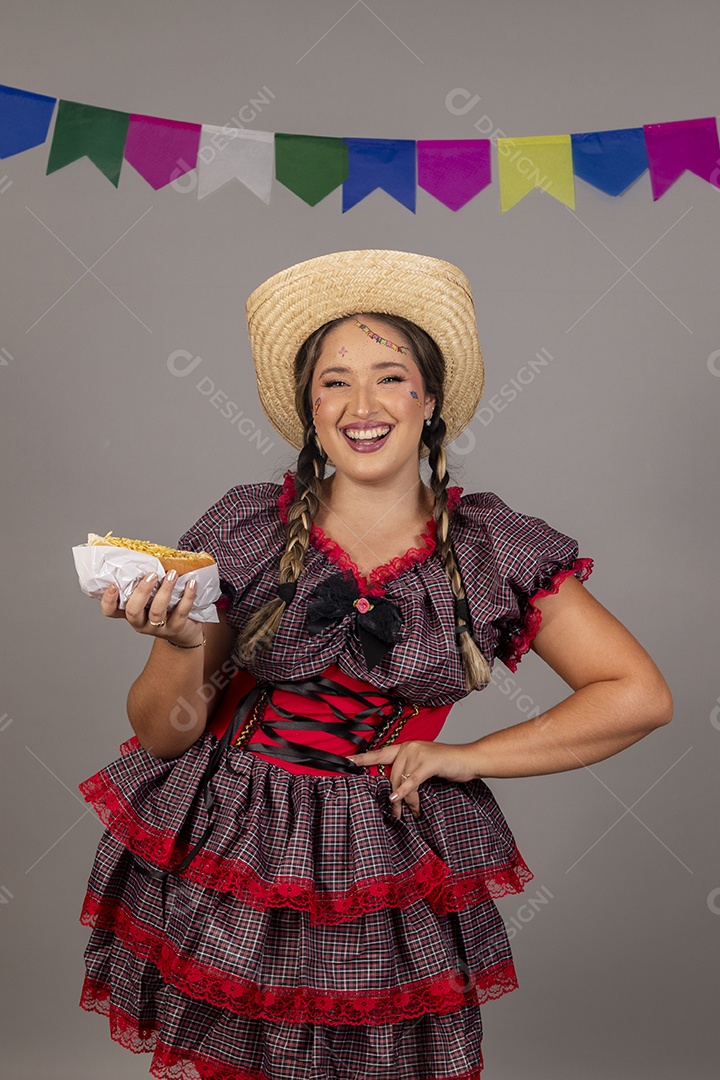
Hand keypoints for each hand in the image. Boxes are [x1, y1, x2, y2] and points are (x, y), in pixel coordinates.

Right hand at [99, 571, 203, 645]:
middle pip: (133, 611)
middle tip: (152, 575)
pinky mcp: (176, 629)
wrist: (186, 629)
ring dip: (165, 591)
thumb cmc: (166, 606)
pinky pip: (181, 612)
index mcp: (130, 612)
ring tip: (172, 574)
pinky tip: (191, 583)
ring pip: (157, 612)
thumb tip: (148, 552)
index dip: (109, 600)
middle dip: (142, 592)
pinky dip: (187, 596)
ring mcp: (157, 628)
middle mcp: (140, 622)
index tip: (114, 585)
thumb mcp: (152, 595)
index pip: (111, 611)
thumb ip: (147, 580)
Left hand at [349, 740, 481, 819]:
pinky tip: (397, 799)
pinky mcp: (429, 763)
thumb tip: (393, 791)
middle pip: (391, 775)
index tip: (347, 761)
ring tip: (410, 813)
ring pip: (401, 780)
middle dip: (393, 796)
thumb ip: (408, 773)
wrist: (469, 759)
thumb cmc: (447, 764)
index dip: (364, 758)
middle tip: (397, 813)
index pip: (381, 753)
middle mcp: (409, 747)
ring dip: (404, 800)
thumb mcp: (423, 767)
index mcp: (406, 747)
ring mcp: (418, 753)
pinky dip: (404, 791)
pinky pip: (412, 780)